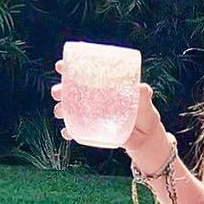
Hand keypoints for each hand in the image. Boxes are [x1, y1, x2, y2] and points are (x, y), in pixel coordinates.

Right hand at [50, 60, 170, 169]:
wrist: (145, 137)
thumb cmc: (144, 113)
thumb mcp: (144, 102)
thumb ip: (143, 94)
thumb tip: (142, 87)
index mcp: (102, 86)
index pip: (82, 73)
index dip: (68, 68)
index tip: (61, 66)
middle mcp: (92, 98)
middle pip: (69, 91)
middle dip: (59, 90)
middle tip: (58, 92)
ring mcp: (90, 115)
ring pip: (69, 110)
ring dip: (61, 110)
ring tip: (61, 112)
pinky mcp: (90, 130)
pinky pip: (75, 131)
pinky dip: (69, 131)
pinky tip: (67, 132)